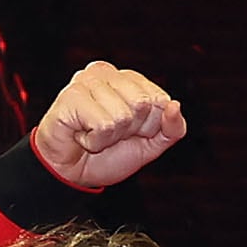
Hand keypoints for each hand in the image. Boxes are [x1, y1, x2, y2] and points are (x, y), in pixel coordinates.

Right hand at [28, 60, 186, 190]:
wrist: (71, 173)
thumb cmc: (107, 154)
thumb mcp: (150, 145)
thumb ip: (172, 129)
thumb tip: (175, 105)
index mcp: (128, 78)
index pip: (160, 100)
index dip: (149, 126)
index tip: (129, 132)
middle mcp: (107, 73)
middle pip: (142, 104)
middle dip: (130, 130)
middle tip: (109, 134)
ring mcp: (87, 81)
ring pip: (122, 116)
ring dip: (109, 138)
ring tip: (93, 135)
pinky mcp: (71, 95)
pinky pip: (103, 125)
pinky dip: (95, 141)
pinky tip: (82, 136)